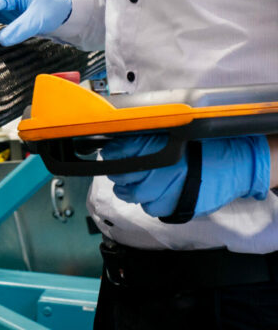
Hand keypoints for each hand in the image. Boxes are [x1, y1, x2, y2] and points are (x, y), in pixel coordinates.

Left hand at [104, 134, 270, 218]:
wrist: (235, 163)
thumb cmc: (204, 145)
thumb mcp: (175, 134)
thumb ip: (148, 138)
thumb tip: (121, 142)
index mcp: (156, 145)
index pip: (119, 150)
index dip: (112, 153)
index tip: (109, 154)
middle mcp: (159, 167)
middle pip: (123, 175)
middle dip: (118, 175)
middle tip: (119, 173)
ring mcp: (168, 189)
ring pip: (134, 195)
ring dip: (129, 192)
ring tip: (130, 187)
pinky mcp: (177, 205)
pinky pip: (152, 209)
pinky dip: (149, 204)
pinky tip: (152, 197)